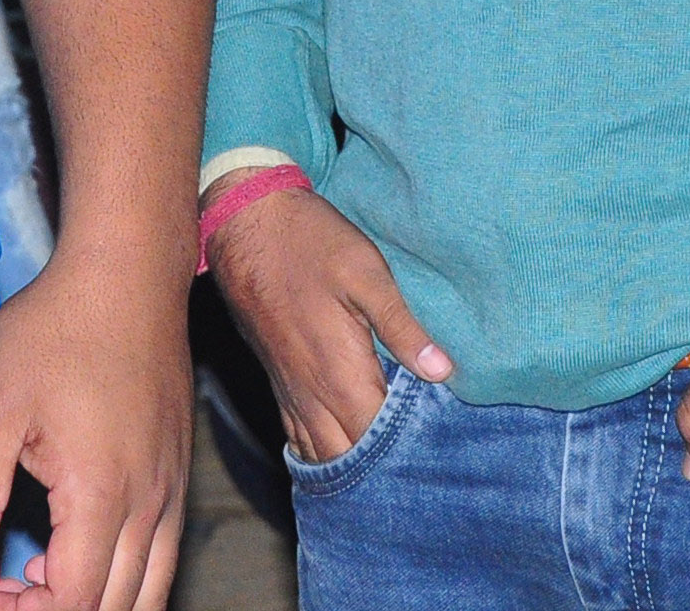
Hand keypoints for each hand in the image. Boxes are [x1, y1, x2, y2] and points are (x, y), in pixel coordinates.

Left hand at [0, 238, 189, 610]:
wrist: (126, 274)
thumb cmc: (55, 331)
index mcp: (100, 495)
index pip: (73, 602)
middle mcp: (149, 504)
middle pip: (115, 607)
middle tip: (3, 594)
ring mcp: (171, 490)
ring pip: (150, 589)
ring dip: (95, 602)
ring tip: (34, 576)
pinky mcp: (177, 472)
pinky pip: (161, 553)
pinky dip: (122, 574)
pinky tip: (72, 543)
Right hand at [205, 181, 452, 462]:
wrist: (246, 220)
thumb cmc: (310, 241)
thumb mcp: (366, 273)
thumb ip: (402, 326)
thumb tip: (442, 372)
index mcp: (338, 373)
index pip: (378, 440)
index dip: (410, 450)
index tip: (440, 447)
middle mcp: (311, 393)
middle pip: (348, 458)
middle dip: (381, 469)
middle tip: (421, 459)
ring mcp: (289, 389)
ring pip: (319, 453)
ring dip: (350, 464)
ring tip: (388, 463)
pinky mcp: (277, 378)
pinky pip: (296, 434)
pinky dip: (320, 451)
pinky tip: (341, 450)